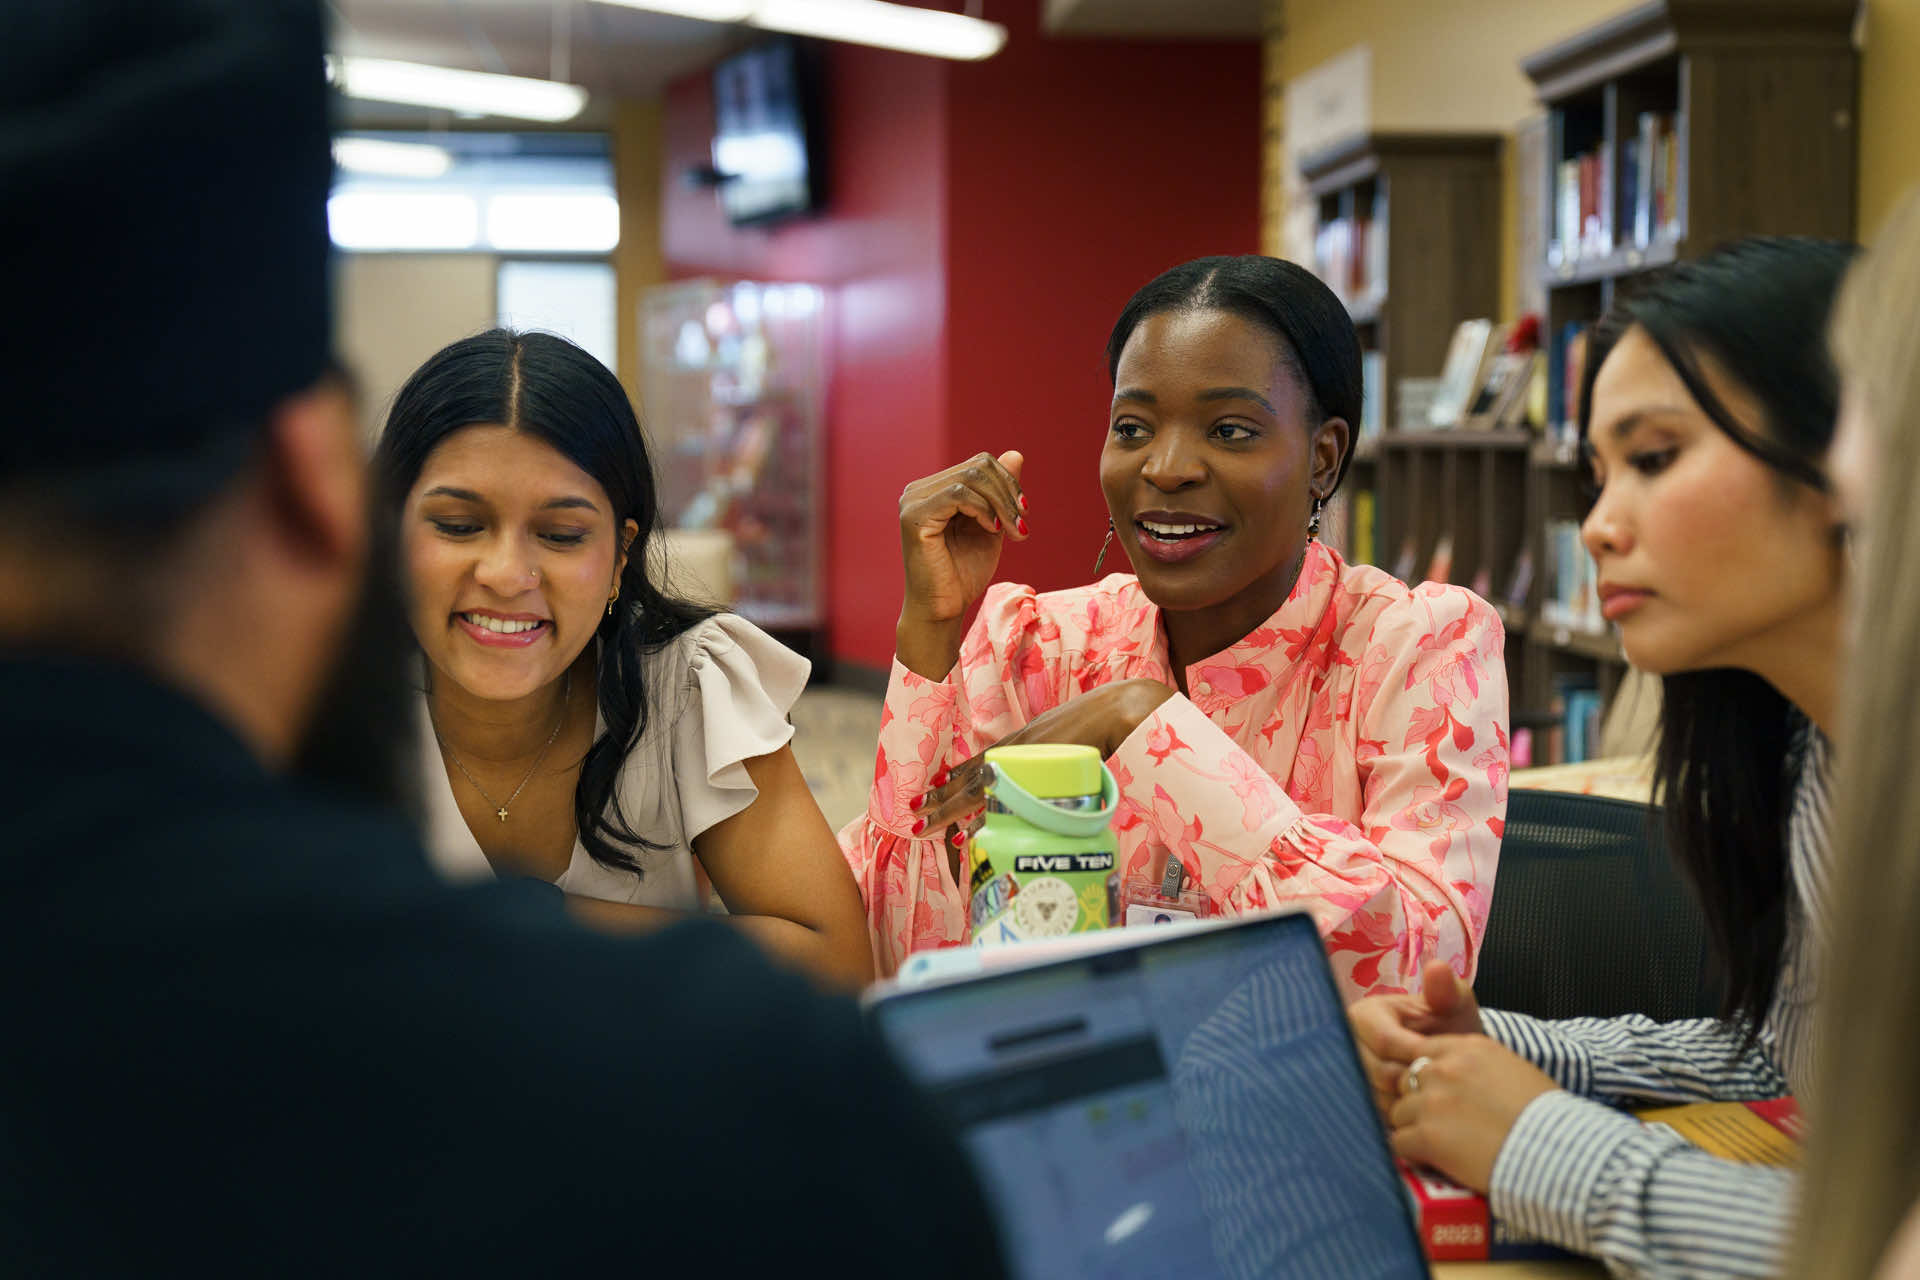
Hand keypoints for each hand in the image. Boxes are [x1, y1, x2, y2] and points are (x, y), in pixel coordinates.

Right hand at [896, 452, 1026, 678]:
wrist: (943, 611)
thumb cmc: (963, 574)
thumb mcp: (992, 526)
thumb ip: (1000, 493)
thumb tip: (1016, 454)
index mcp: (935, 490)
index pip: (979, 463)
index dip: (1008, 483)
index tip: (1024, 513)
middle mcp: (919, 490)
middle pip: (978, 466)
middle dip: (1008, 494)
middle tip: (1022, 526)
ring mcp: (913, 501)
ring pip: (971, 476)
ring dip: (1001, 503)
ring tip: (1013, 532)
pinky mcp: (914, 517)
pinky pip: (958, 494)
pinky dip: (983, 509)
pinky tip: (992, 530)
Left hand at [910, 679, 1174, 839]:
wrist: (1120, 711)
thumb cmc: (1101, 721)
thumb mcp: (1065, 737)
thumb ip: (1051, 754)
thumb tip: (1049, 778)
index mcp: (1021, 741)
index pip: (980, 762)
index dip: (955, 777)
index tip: (934, 786)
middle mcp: (1016, 751)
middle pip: (970, 778)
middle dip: (941, 797)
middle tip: (914, 811)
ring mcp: (1024, 762)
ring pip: (977, 789)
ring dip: (949, 809)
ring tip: (925, 824)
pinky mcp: (1037, 774)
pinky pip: (1001, 799)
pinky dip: (982, 816)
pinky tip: (967, 832)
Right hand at [1349, 958, 1484, 1115]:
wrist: (1446, 1064)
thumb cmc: (1450, 1031)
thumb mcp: (1456, 1006)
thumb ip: (1448, 991)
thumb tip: (1437, 968)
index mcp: (1364, 1014)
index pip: (1385, 1042)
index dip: (1416, 1057)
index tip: (1442, 1065)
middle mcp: (1345, 1043)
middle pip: (1374, 1074)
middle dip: (1411, 1084)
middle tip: (1438, 1086)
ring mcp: (1343, 1074)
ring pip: (1372, 1100)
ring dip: (1404, 1107)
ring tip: (1429, 1099)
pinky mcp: (1349, 1100)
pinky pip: (1369, 1118)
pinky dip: (1396, 1121)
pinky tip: (1417, 1116)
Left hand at [1385, 1034, 1558, 1193]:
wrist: (1555, 1149)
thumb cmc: (1546, 1116)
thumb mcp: (1514, 1070)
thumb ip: (1480, 1067)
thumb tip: (1465, 1080)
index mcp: (1468, 1048)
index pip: (1422, 1051)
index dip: (1425, 1075)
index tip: (1432, 1093)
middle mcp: (1445, 1069)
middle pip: (1405, 1079)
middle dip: (1415, 1100)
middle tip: (1433, 1122)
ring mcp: (1432, 1102)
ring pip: (1398, 1111)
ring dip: (1412, 1128)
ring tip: (1434, 1144)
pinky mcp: (1427, 1136)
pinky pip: (1400, 1142)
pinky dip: (1412, 1153)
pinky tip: (1429, 1159)